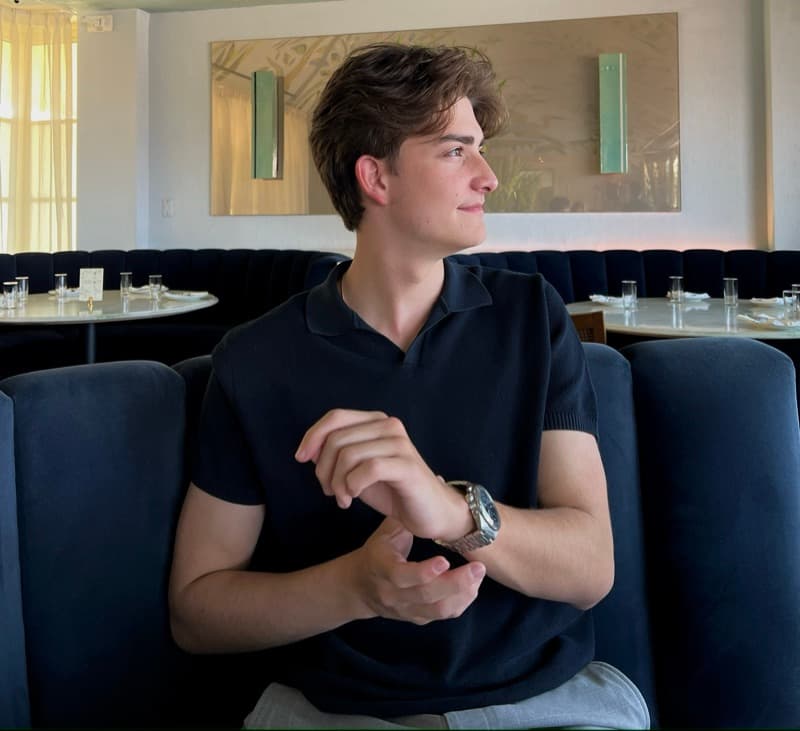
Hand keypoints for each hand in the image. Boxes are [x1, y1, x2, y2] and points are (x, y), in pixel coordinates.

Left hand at [295, 409, 470, 540]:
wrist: (432, 512)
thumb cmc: (394, 490)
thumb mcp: (357, 470)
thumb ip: (337, 455)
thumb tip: (308, 450)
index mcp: (376, 422)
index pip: (336, 417)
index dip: (313, 436)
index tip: (301, 459)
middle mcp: (389, 426)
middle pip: (337, 439)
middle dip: (323, 469)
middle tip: (329, 491)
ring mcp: (400, 444)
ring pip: (348, 454)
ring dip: (336, 482)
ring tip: (342, 498)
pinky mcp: (407, 465)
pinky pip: (367, 469)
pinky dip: (352, 485)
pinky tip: (352, 498)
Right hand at [349, 518, 485, 623]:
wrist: (359, 587)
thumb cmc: (378, 551)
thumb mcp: (385, 532)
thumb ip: (405, 513)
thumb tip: (435, 481)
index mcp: (381, 568)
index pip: (402, 575)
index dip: (424, 571)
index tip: (444, 560)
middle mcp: (392, 593)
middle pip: (426, 595)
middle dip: (455, 583)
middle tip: (478, 567)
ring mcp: (404, 609)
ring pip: (437, 609)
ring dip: (462, 593)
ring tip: (478, 574)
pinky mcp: (416, 618)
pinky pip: (441, 615)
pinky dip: (460, 603)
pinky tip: (472, 587)